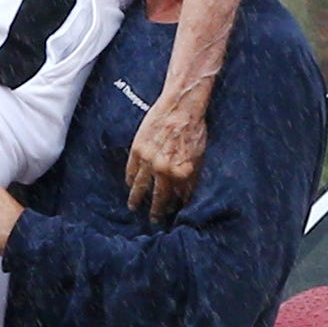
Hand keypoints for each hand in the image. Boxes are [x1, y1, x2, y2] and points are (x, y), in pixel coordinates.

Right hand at [125, 94, 207, 222]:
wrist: (181, 105)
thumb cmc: (194, 128)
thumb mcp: (199, 156)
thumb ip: (191, 178)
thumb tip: (185, 196)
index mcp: (179, 173)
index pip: (174, 197)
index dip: (171, 207)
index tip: (169, 214)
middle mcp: (162, 169)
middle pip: (156, 196)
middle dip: (154, 210)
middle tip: (152, 221)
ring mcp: (148, 160)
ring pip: (139, 185)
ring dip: (136, 198)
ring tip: (133, 206)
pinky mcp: (137, 149)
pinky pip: (130, 170)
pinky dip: (130, 179)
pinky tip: (129, 184)